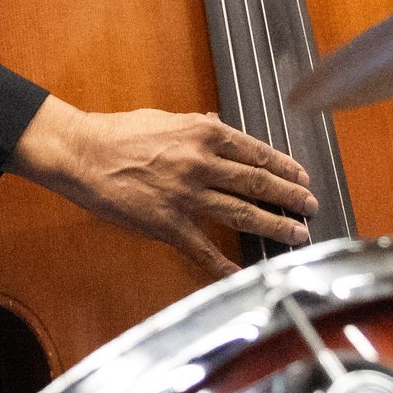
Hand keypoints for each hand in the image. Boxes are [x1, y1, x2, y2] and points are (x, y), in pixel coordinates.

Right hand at [12, 97, 315, 278]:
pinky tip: (246, 273)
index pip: (255, 152)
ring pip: (243, 213)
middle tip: (310, 205)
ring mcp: (187, 196)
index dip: (283, 166)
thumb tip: (220, 124)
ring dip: (274, 224)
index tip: (301, 176)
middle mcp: (201, 164)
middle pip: (257, 183)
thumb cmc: (118, 133)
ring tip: (297, 233)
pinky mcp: (169, 225)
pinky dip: (227, 265)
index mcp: (202, 134)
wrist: (82, 154)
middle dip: (290, 196)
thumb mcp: (165, 119)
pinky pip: (205, 250)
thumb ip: (197, 125)